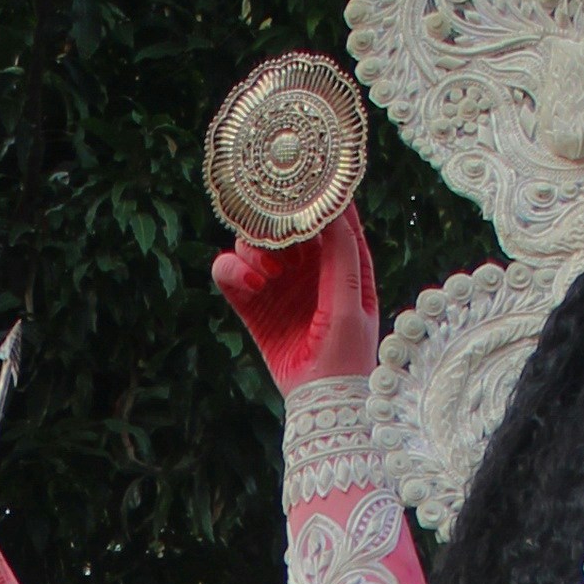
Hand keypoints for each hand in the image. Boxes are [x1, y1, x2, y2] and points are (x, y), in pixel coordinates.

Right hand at [214, 209, 380, 395]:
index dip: (319, 197)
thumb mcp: (352, 301)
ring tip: (267, 273)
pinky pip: (231, 275)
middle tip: (277, 229)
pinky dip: (232, 270)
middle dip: (278, 222)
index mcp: (344, 264)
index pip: (331, 219)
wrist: (320, 403)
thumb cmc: (346, 356)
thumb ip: (342, 255)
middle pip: (287, 225)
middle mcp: (310, 269)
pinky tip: (251, 282)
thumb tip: (332, 209)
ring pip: (256, 244)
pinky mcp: (254, 306)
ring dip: (255, 248)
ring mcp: (280, 286)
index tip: (306, 180)